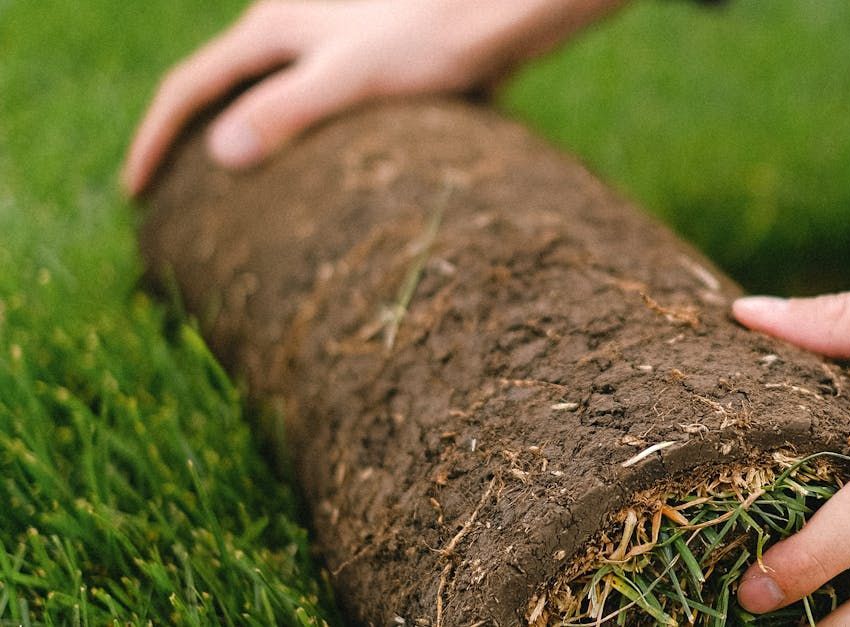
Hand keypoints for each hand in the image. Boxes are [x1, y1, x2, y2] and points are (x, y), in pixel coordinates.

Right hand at [121, 0, 621, 195]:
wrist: (494, 11)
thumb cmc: (430, 36)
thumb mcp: (352, 76)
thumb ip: (288, 110)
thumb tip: (221, 156)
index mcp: (271, 27)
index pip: (189, 87)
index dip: (155, 141)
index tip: (136, 194)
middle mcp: (289, 24)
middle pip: (219, 84)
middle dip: (189, 138)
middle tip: (171, 196)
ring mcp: (326, 35)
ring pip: (263, 90)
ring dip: (240, 134)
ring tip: (233, 191)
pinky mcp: (363, 52)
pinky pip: (306, 97)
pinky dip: (288, 132)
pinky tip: (310, 167)